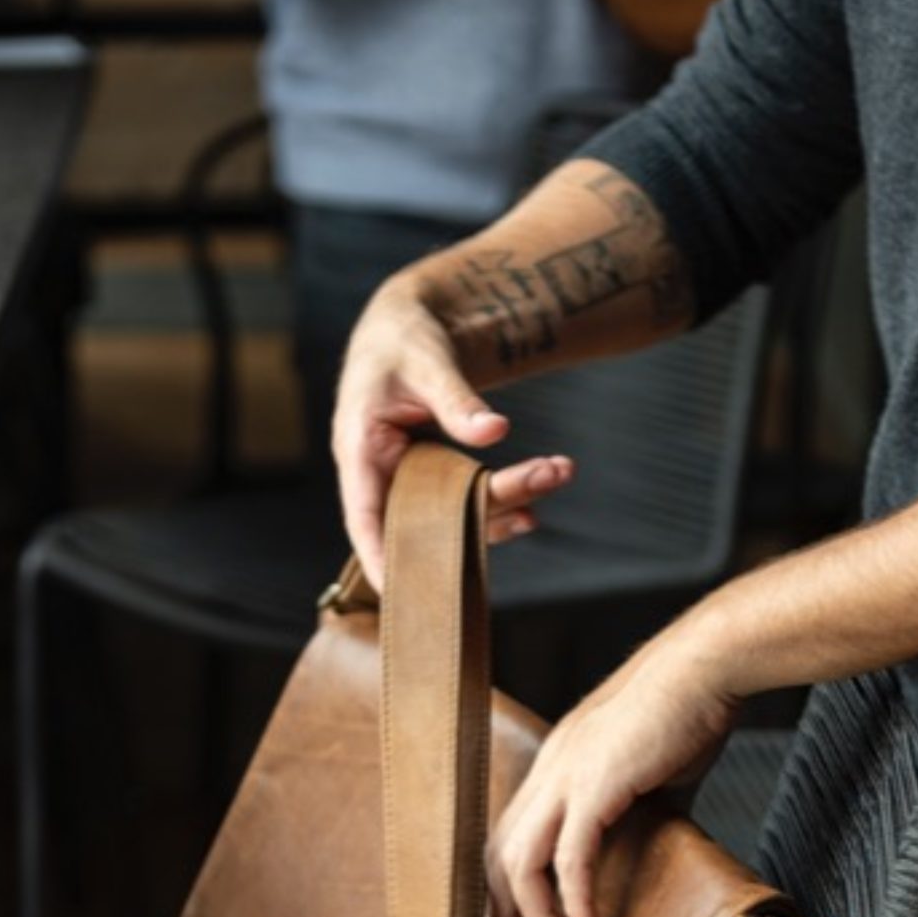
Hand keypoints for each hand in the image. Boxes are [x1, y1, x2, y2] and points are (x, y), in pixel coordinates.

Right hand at [334, 278, 573, 587]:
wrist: (409, 324)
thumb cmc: (404, 337)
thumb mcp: (427, 360)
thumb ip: (456, 398)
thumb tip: (496, 430)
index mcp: (359, 449)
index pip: (365, 518)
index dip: (380, 558)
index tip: (400, 592)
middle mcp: (382, 474)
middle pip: (427, 519)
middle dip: (484, 513)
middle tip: (538, 490)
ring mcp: (409, 480)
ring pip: (455, 513)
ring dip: (507, 500)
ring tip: (558, 471)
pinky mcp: (434, 479)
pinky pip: (466, 502)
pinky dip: (502, 500)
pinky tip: (539, 495)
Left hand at [486, 623, 738, 916]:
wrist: (705, 669)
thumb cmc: (687, 711)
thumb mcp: (651, 770)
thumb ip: (639, 808)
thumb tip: (655, 844)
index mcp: (555, 765)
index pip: (507, 834)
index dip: (505, 886)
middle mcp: (547, 771)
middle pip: (497, 854)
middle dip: (502, 913)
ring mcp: (565, 777)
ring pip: (521, 863)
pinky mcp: (594, 787)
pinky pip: (570, 861)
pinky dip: (576, 904)